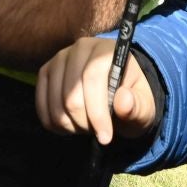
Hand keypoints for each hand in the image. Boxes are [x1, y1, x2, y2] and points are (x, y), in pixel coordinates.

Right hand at [35, 35, 156, 145]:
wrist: (118, 89)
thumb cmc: (132, 97)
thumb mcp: (144, 105)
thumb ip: (137, 105)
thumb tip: (123, 101)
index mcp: (105, 50)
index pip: (92, 78)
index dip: (97, 112)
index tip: (106, 137)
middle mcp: (78, 49)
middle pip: (71, 96)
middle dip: (85, 122)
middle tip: (99, 130)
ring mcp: (58, 60)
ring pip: (55, 105)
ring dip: (72, 125)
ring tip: (88, 125)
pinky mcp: (45, 74)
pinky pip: (42, 107)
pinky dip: (56, 125)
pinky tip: (72, 125)